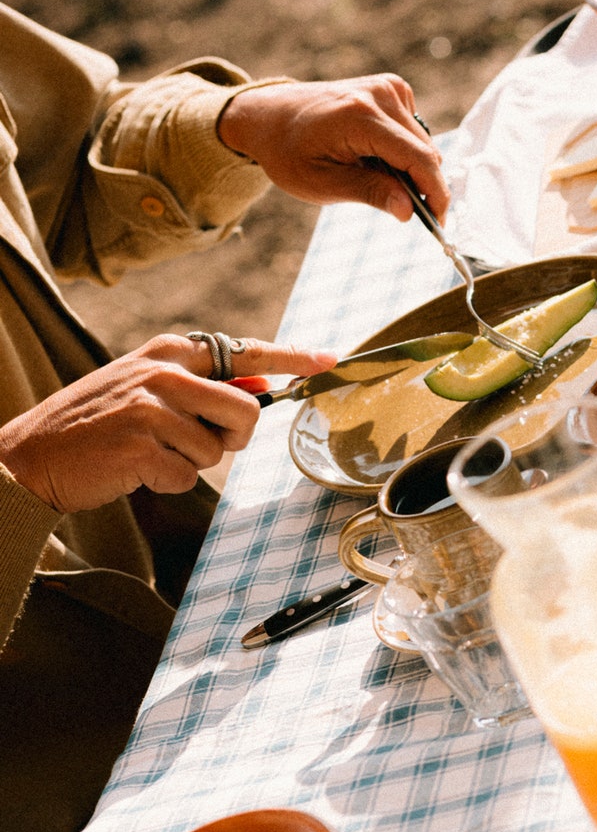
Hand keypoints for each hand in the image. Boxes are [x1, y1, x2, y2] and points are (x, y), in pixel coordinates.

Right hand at [0, 334, 335, 513]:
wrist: (32, 455)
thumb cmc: (96, 424)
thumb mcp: (146, 387)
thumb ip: (201, 384)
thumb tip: (262, 384)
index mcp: (168, 350)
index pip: (243, 349)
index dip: (291, 356)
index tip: (328, 360)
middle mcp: (163, 371)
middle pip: (245, 410)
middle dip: (234, 437)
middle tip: (196, 442)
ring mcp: (152, 407)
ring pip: (217, 449)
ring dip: (191, 462)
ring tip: (148, 452)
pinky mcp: (142, 444)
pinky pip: (188, 476)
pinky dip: (167, 482)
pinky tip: (134, 469)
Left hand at [218, 75, 448, 223]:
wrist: (270, 116)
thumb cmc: (289, 152)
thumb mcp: (322, 183)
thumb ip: (370, 193)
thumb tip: (410, 211)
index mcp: (360, 117)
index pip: (418, 158)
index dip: (435, 193)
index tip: (439, 222)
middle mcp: (379, 95)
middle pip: (426, 151)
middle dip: (421, 184)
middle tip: (398, 208)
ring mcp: (387, 87)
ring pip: (423, 142)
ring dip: (409, 167)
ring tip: (370, 173)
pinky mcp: (391, 88)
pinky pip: (414, 130)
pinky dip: (402, 149)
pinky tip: (373, 153)